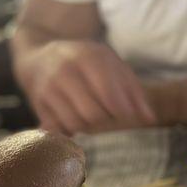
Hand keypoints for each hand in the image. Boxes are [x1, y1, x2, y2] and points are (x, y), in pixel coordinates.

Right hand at [17, 40, 156, 133]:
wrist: (37, 58)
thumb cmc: (84, 63)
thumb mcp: (111, 66)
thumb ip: (133, 90)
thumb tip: (149, 118)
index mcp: (88, 57)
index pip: (110, 96)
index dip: (123, 111)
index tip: (126, 113)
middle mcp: (65, 71)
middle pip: (95, 114)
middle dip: (106, 119)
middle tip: (108, 114)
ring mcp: (48, 89)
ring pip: (78, 124)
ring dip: (89, 126)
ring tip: (90, 114)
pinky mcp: (38, 106)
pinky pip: (62, 130)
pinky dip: (72, 130)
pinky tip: (74, 118)